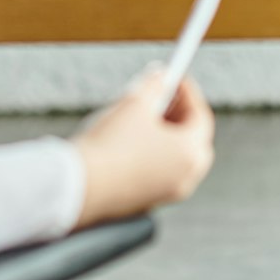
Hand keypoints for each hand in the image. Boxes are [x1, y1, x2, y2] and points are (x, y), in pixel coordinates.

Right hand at [70, 70, 215, 227]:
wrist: (78, 187)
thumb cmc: (110, 145)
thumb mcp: (135, 103)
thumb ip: (155, 85)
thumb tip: (161, 77)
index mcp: (191, 153)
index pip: (201, 116)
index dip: (189, 92)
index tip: (176, 76)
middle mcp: (186, 177)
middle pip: (194, 139)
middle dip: (181, 113)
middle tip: (165, 95)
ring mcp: (168, 193)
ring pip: (177, 158)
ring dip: (166, 135)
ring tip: (144, 116)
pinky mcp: (147, 202)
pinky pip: (160, 173)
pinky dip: (154, 155)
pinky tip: (132, 142)